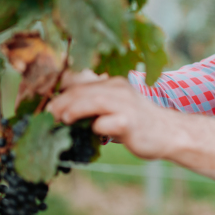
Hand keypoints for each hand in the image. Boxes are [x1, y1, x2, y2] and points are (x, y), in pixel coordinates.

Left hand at [47, 76, 171, 159]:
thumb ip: (94, 105)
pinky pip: (106, 123)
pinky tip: (95, 133)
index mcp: (113, 84)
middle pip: (82, 90)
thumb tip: (61, 111)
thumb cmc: (138, 123)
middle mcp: (119, 89)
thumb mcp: (116, 107)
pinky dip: (96, 127)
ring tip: (61, 118)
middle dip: (60, 102)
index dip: (59, 89)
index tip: (46, 102)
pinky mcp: (129, 122)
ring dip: (73, 109)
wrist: (169, 133)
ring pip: (93, 101)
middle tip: (47, 114)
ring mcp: (125, 105)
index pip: (80, 80)